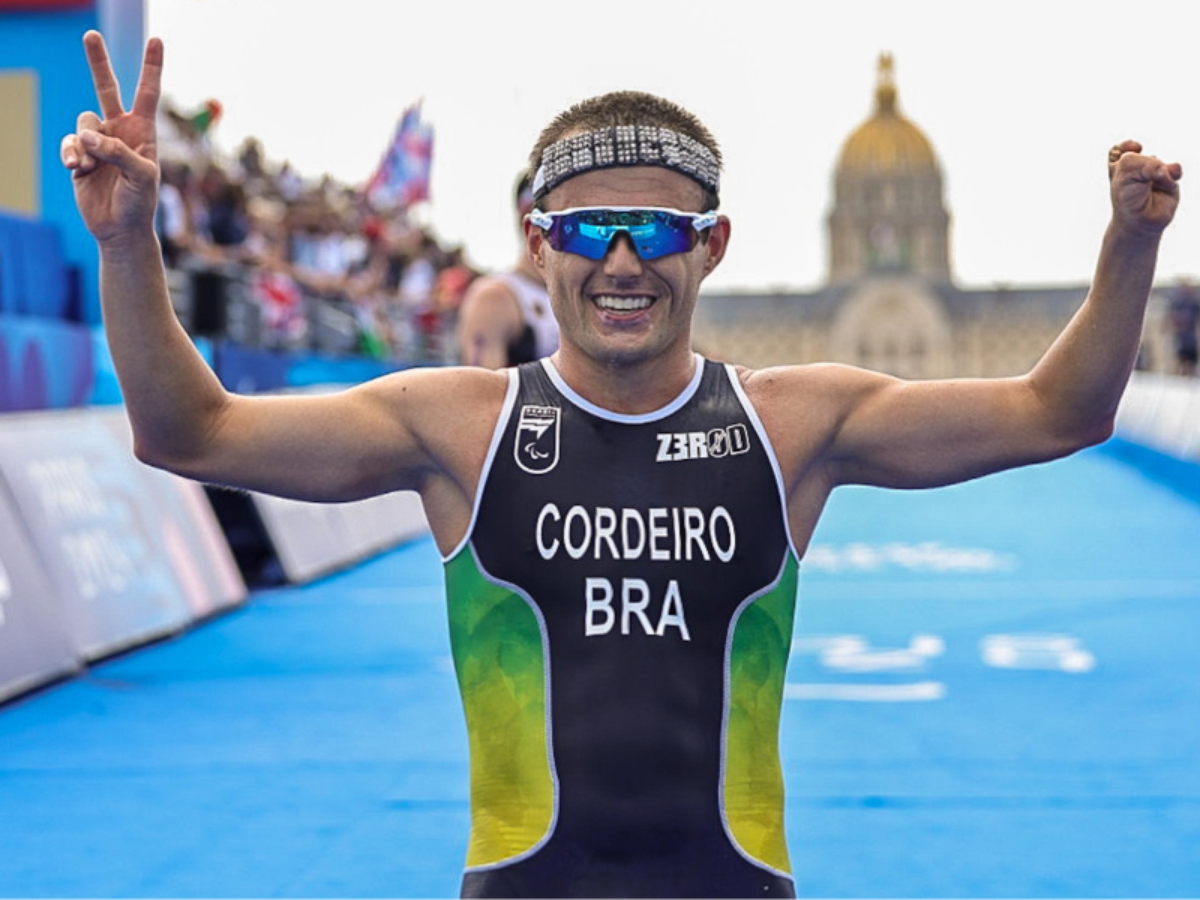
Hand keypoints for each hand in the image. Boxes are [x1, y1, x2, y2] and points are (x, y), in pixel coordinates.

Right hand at [60, 31, 162, 245]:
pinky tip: (77, 169)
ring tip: (90, 166)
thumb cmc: (140, 203)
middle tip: (90, 35)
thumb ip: (118, 152)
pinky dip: (71, 154)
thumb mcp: (141, 176)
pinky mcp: (79, 155)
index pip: (147, 93)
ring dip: (85, 144)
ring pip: (83, 122)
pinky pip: (69, 143)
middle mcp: (120, 131)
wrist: (120, 229)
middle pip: (106, 89)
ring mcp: (98, 142)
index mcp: (143, 132)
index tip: (157, 40)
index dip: (151, 67)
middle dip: (98, 62)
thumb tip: (87, 135)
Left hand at [1108, 140, 1182, 236]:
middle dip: (1141, 166)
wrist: (1140, 220)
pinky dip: (1171, 174)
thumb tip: (1165, 168)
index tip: (1135, 150)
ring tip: (1152, 184)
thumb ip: (1143, 162)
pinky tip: (1168, 183)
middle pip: (1140, 155)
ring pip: (1158, 161)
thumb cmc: (1127, 199)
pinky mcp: (1168, 180)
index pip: (1120, 150)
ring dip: (1156, 170)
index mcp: (1118, 168)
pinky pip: (1175, 168)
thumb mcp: (1125, 174)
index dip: (1126, 146)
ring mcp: (1152, 174)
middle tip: (1140, 182)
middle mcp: (1135, 170)